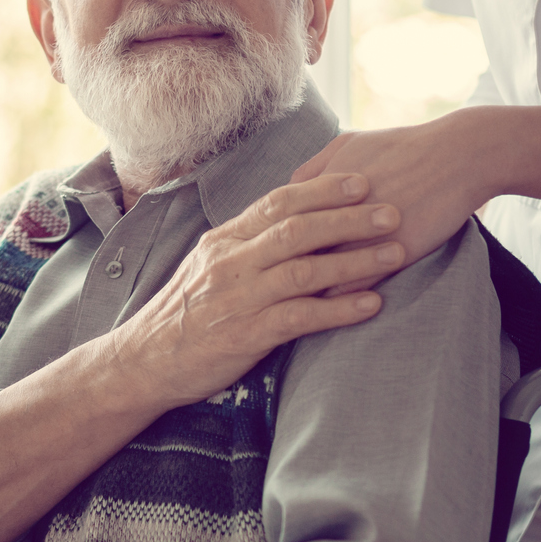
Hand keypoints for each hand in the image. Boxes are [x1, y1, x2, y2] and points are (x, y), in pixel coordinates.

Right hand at [108, 171, 404, 408]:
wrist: (144, 362)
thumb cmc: (184, 314)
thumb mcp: (209, 267)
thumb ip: (248, 245)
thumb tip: (292, 223)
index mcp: (224, 240)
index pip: (277, 203)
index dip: (322, 190)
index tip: (361, 180)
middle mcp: (231, 262)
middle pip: (297, 229)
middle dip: (349, 217)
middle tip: (393, 210)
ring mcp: (238, 298)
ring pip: (304, 269)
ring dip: (354, 260)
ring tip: (396, 252)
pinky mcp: (246, 335)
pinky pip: (300, 317)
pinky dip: (339, 308)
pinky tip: (371, 304)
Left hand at [290, 112, 491, 294]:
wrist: (455, 156)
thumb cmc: (401, 148)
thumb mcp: (349, 144)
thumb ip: (313, 168)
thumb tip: (288, 190)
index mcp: (317, 189)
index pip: (278, 230)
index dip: (272, 250)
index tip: (270, 265)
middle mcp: (334, 215)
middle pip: (291, 258)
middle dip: (280, 278)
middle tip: (273, 296)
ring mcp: (361, 237)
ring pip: (318, 278)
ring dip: (307, 295)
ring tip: (298, 308)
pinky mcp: (390, 255)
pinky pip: (353, 288)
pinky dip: (340, 303)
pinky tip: (335, 310)